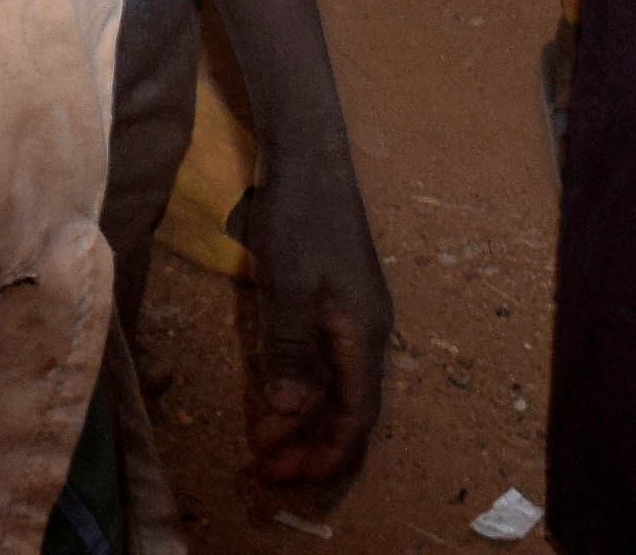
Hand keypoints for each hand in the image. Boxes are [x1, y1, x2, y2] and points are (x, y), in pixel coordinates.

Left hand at [228, 173, 392, 495]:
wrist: (310, 157)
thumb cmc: (300, 219)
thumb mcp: (288, 286)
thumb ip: (289, 349)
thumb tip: (288, 411)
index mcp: (364, 334)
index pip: (355, 414)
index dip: (326, 451)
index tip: (291, 477)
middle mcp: (367, 331)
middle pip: (348, 407)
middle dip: (313, 444)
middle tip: (271, 471)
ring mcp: (353, 314)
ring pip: (336, 385)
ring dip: (304, 418)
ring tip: (268, 442)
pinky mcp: (335, 299)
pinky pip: (325, 361)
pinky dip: (302, 387)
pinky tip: (277, 394)